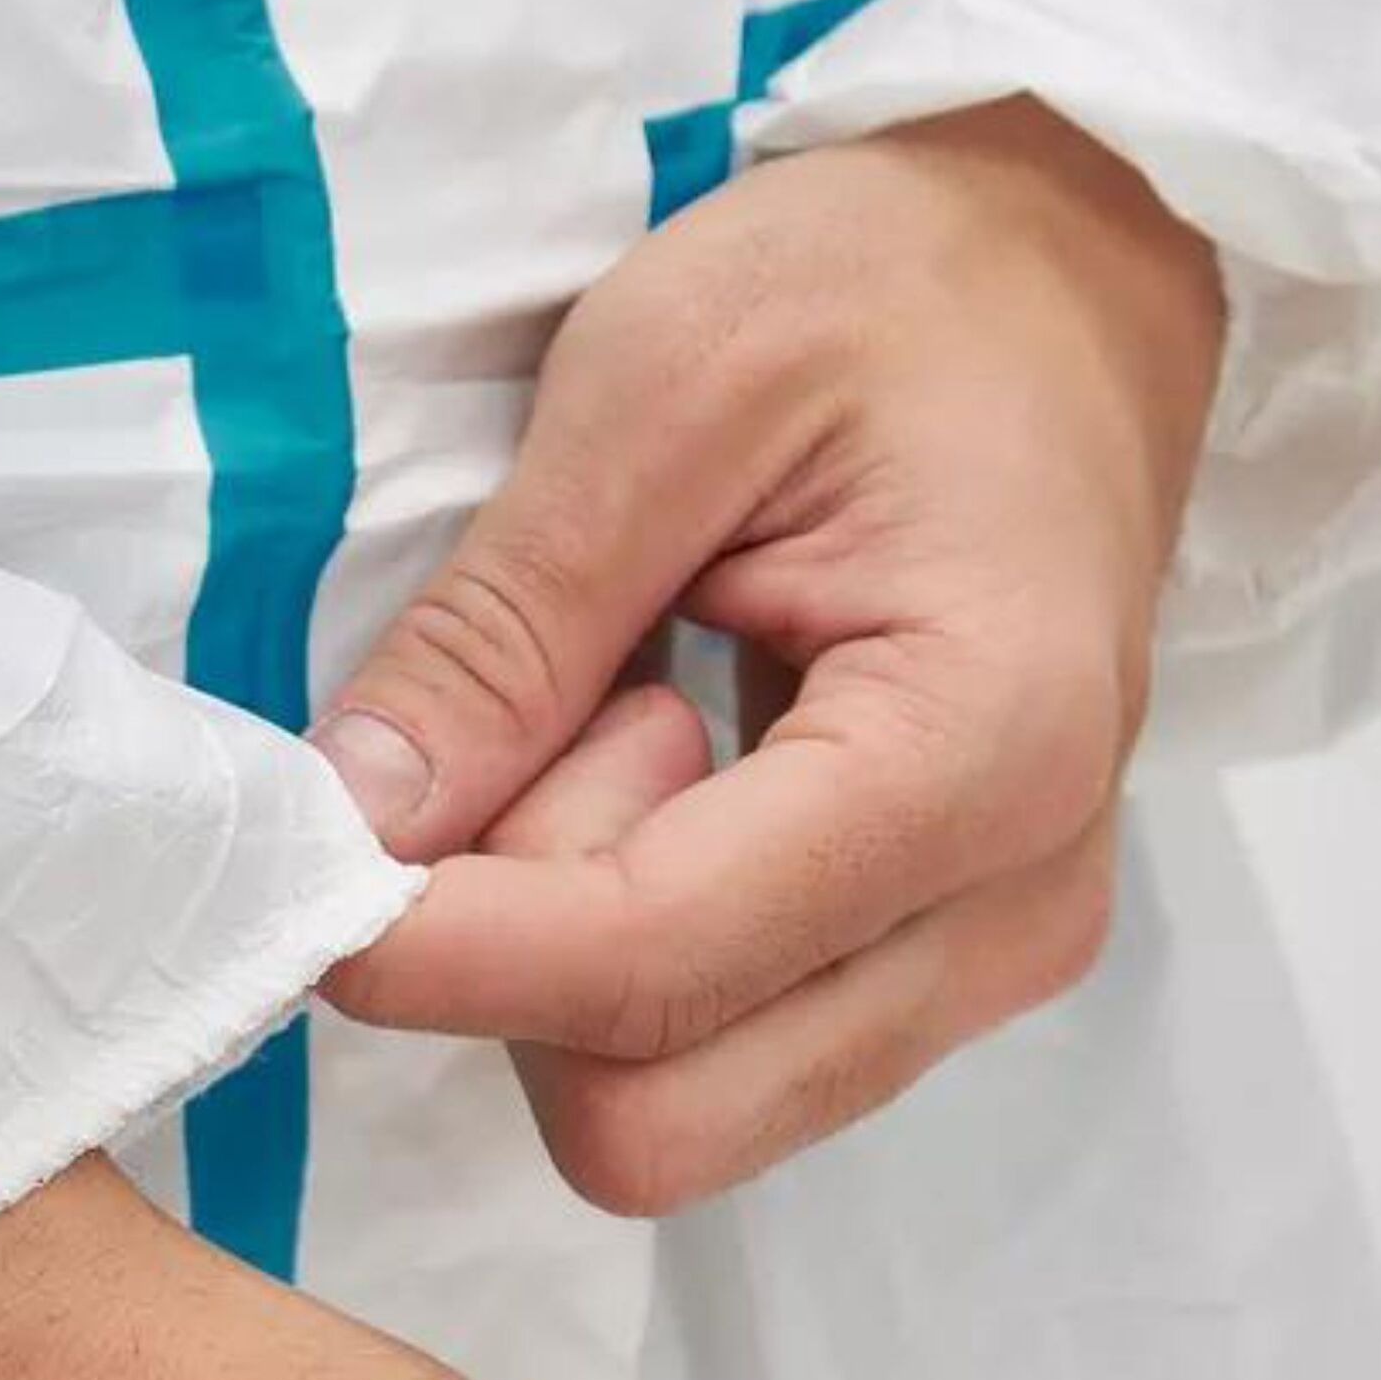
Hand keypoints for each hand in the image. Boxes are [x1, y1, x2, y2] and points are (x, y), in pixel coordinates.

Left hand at [316, 102, 1225, 1210]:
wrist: (1072, 263)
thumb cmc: (890, 283)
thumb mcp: (664, 381)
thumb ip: (506, 624)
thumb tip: (354, 826)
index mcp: (981, 755)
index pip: (651, 968)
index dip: (441, 948)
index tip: (308, 854)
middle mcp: (1013, 910)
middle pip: (659, 1116)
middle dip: (526, 963)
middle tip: (550, 722)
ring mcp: (988, 953)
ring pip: (676, 1107)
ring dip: (576, 946)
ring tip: (633, 702)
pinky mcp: (940, 954)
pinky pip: (719, 1044)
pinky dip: (629, 938)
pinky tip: (671, 751)